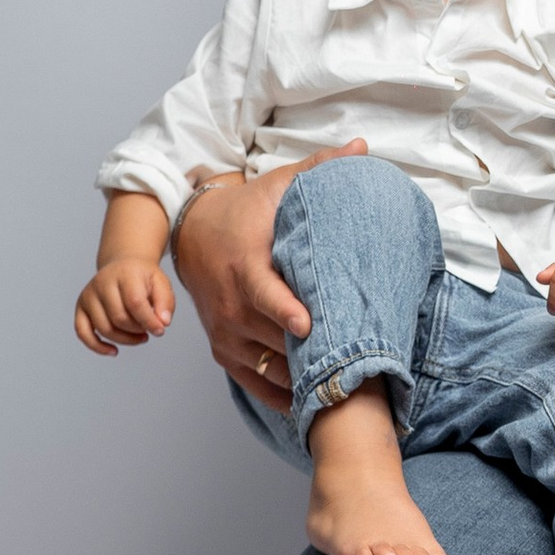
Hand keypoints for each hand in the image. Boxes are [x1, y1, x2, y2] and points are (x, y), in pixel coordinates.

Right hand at [74, 261, 173, 353]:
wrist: (122, 266)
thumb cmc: (142, 278)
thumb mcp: (161, 283)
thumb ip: (166, 303)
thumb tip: (163, 322)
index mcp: (124, 274)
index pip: (135, 303)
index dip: (149, 321)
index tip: (160, 330)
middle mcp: (102, 283)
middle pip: (119, 318)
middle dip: (137, 330)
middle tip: (148, 329)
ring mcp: (89, 295)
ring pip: (104, 328)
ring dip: (125, 339)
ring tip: (140, 335)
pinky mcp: (81, 307)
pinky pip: (82, 332)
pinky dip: (96, 346)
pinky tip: (113, 351)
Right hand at [171, 144, 364, 404]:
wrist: (193, 232)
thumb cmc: (245, 210)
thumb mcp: (278, 184)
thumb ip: (319, 169)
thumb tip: (361, 148)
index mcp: (245, 264)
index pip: (264, 293)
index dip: (285, 311)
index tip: (307, 326)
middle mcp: (230, 304)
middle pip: (272, 338)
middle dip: (309, 355)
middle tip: (351, 371)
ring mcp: (225, 331)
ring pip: (265, 366)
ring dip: (300, 381)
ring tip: (341, 394)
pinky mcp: (224, 350)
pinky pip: (253, 382)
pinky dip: (281, 396)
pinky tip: (313, 407)